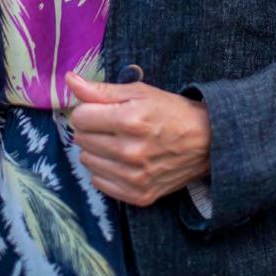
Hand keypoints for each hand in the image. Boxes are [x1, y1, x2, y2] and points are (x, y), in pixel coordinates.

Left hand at [65, 71, 210, 207]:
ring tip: (117, 142)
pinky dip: (105, 170)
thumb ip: (101, 89)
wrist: (206, 143)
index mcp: (130, 120)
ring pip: (87, 161)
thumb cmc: (170, 112)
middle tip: (112, 125)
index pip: (80, 117)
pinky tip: (121, 160)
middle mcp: (130, 152)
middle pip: (81, 139)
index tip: (101, 109)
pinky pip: (99, 183)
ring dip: (96, 150)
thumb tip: (70, 80)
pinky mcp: (138, 196)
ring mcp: (134, 178)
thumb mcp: (139, 92)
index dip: (88, 110)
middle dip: (92, 128)